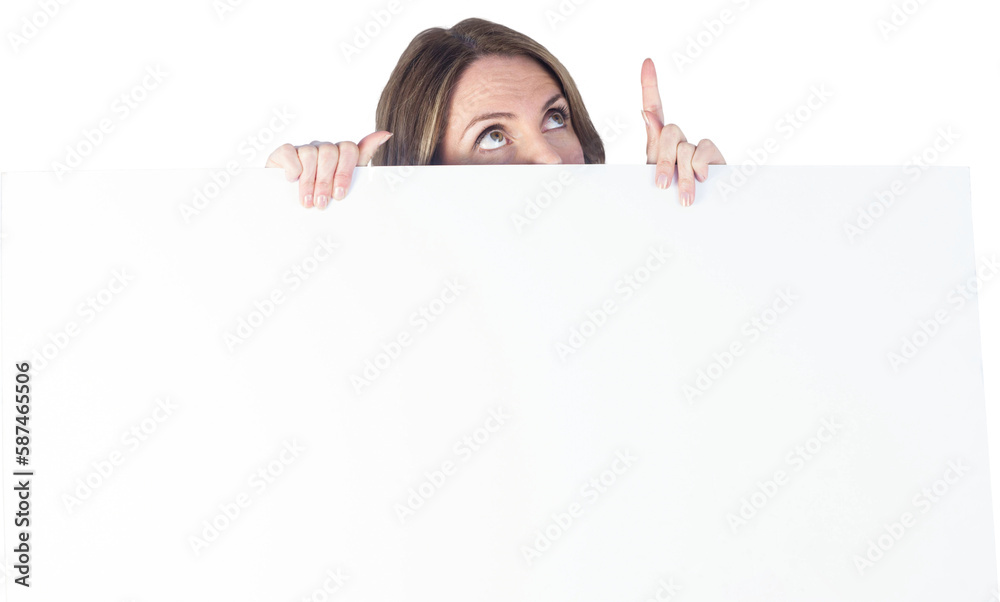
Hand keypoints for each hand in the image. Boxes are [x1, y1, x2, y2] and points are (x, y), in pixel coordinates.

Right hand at [264, 131, 392, 208]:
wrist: (291, 204)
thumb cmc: (323, 193)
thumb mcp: (345, 182)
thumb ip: (364, 157)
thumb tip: (386, 134)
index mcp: (341, 154)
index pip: (349, 149)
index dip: (345, 172)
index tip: (340, 195)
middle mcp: (323, 148)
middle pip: (330, 153)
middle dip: (325, 182)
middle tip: (322, 203)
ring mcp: (303, 149)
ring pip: (310, 154)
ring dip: (309, 181)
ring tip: (307, 201)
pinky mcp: (283, 153)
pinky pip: (290, 152)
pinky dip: (292, 168)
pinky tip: (291, 181)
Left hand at [641, 58, 724, 206]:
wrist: (691, 214)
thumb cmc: (668, 194)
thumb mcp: (653, 172)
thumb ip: (652, 143)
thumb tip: (646, 112)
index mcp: (659, 142)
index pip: (654, 107)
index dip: (650, 84)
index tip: (648, 62)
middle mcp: (679, 140)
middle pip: (669, 132)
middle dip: (662, 160)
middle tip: (661, 185)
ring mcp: (696, 147)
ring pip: (685, 148)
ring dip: (682, 174)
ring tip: (683, 197)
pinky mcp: (713, 156)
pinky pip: (704, 150)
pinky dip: (700, 165)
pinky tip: (702, 178)